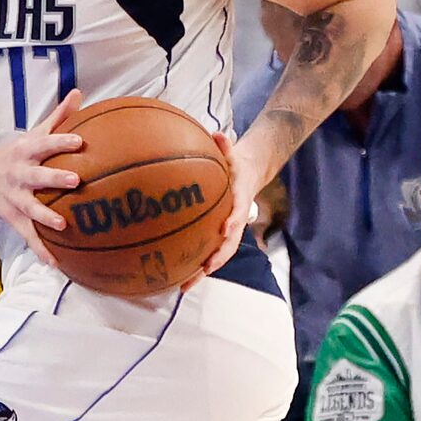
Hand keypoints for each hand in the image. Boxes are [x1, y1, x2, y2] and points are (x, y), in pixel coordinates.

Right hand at [0, 88, 83, 266]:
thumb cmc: (14, 154)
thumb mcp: (32, 134)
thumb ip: (58, 116)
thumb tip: (78, 93)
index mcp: (26, 152)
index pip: (45, 144)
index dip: (61, 141)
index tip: (80, 141)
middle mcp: (20, 175)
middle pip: (38, 176)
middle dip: (55, 178)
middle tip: (75, 180)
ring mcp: (15, 198)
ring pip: (30, 208)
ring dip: (45, 217)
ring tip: (62, 224)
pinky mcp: (12, 217)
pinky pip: (28, 235)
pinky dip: (41, 250)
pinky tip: (56, 263)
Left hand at [186, 130, 257, 286]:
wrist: (247, 175)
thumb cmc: (235, 165)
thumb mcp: (233, 154)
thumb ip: (226, 146)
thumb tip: (218, 134)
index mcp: (240, 202)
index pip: (239, 213)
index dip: (233, 222)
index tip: (225, 230)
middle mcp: (234, 222)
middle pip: (227, 246)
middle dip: (215, 260)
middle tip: (202, 271)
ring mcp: (225, 232)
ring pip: (215, 256)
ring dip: (200, 272)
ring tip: (182, 287)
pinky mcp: (214, 235)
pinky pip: (203, 251)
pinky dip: (192, 265)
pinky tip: (173, 275)